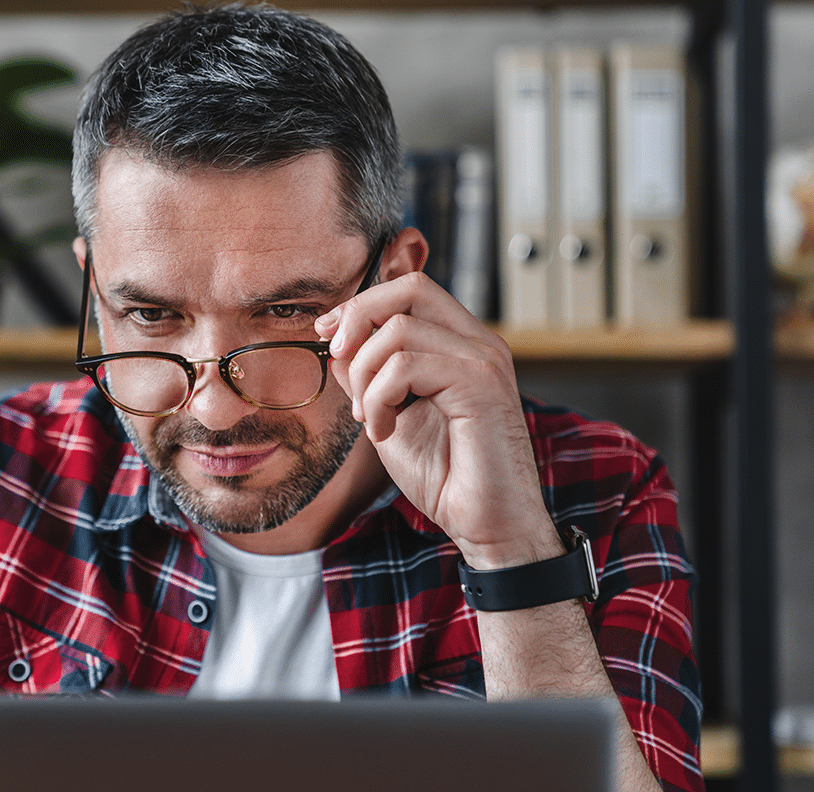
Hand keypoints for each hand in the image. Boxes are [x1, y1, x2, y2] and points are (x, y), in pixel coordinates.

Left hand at [315, 271, 561, 568]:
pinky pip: (406, 365)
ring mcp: (483, 360)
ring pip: (399, 329)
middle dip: (357, 317)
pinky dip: (379, 398)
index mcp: (461, 345)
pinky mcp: (481, 384)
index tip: (326, 335)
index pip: (409, 290)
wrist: (487, 525)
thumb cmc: (446, 476)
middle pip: (409, 288)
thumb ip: (368, 376)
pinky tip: (384, 431)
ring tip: (369, 418)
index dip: (360, 304)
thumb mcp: (390, 415)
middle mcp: (478, 343)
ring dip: (365, 375)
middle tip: (336, 357)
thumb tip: (336, 344)